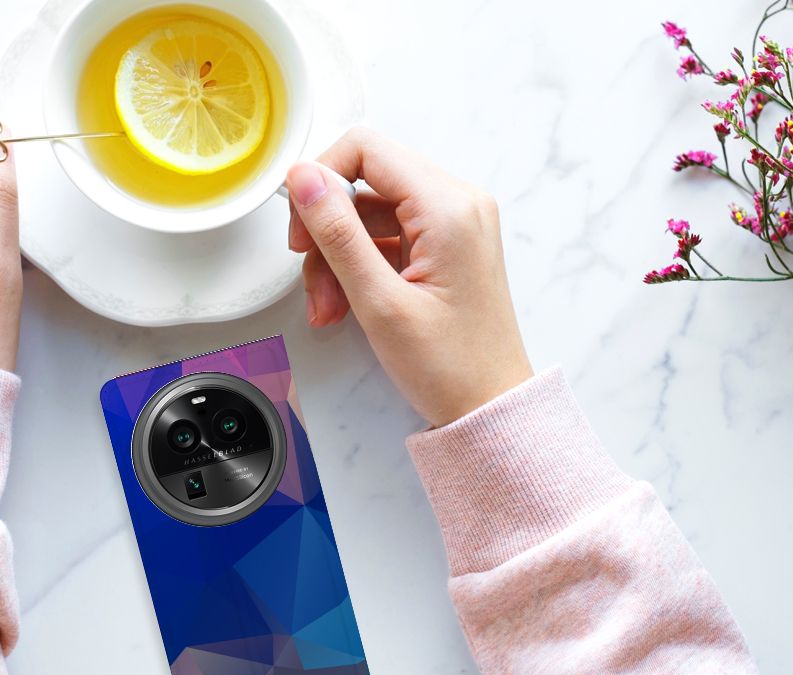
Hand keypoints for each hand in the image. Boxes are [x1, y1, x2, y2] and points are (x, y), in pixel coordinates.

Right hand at [286, 128, 531, 426]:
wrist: (490, 407)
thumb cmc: (450, 366)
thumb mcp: (379, 302)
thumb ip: (337, 233)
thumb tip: (303, 178)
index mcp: (449, 207)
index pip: (366, 149)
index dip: (321, 179)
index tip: (301, 226)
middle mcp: (457, 204)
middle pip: (364, 182)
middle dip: (327, 231)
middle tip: (311, 279)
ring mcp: (453, 224)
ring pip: (369, 214)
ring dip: (337, 257)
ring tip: (329, 308)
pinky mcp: (445, 245)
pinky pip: (386, 237)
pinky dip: (358, 267)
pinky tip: (346, 305)